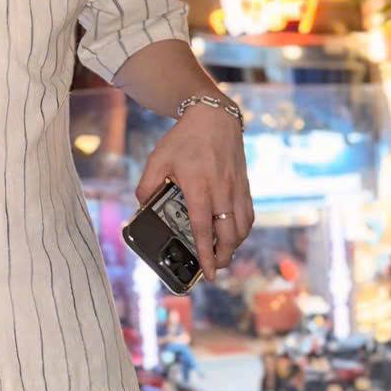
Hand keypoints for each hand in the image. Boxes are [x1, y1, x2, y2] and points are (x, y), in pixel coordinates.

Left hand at [136, 101, 253, 281]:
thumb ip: (147, 183)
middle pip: (229, 236)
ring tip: (222, 254)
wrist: (214, 117)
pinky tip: (233, 233)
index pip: (203, 229)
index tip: (208, 273)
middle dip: (223, 257)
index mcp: (199, 187)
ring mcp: (236, 190)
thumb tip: (142, 205)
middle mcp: (222, 192)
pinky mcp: (245, 186)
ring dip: (234, 246)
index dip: (206, 254)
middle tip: (214, 268)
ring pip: (242, 229)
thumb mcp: (158, 158)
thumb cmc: (184, 139)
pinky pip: (248, 215)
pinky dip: (242, 230)